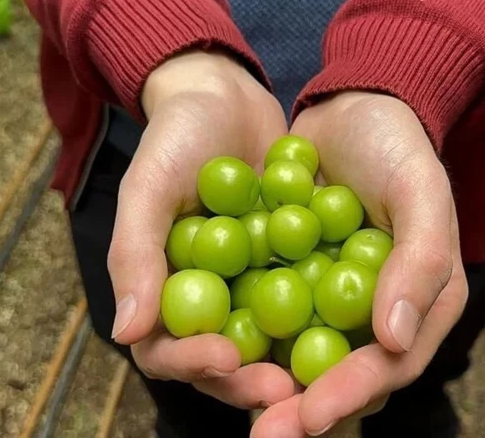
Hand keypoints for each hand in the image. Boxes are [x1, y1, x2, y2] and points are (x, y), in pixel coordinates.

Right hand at [107, 50, 295, 408]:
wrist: (225, 96)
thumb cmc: (175, 137)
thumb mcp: (149, 186)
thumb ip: (135, 254)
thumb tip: (126, 332)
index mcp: (164, 292)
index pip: (167, 350)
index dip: (192, 363)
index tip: (224, 358)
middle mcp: (208, 300)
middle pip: (224, 362)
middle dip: (252, 380)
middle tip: (287, 387)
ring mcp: (251, 288)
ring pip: (270, 343)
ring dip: (294, 362)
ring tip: (326, 371)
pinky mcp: (290, 269)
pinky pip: (308, 301)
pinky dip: (326, 315)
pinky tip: (358, 322)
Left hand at [251, 92, 468, 436]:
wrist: (350, 107)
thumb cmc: (395, 145)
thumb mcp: (420, 190)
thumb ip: (420, 262)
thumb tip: (395, 341)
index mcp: (421, 305)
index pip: (390, 366)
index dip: (351, 394)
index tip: (310, 414)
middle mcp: (376, 316)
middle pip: (341, 378)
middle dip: (301, 410)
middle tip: (263, 432)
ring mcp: (332, 303)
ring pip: (300, 359)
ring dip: (266, 384)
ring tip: (229, 395)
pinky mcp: (294, 283)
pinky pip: (269, 320)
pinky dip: (245, 336)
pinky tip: (210, 349)